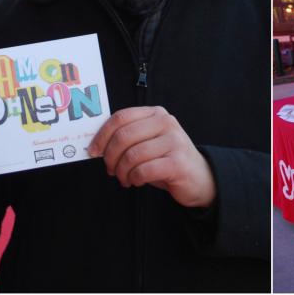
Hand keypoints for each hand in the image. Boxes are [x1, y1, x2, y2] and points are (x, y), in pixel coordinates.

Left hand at [88, 106, 215, 208]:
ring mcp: (174, 141)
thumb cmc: (166, 159)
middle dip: (110, 156)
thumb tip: (97, 145)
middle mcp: (166, 122)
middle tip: (110, 169)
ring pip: (132, 155)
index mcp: (155, 113)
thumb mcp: (148, 141)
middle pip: (124, 136)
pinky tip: (137, 181)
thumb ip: (128, 137)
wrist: (200, 177)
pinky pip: (144, 170)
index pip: (121, 117)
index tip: (93, 151)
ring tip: (125, 178)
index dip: (102, 135)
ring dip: (122, 171)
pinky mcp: (177, 162)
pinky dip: (135, 178)